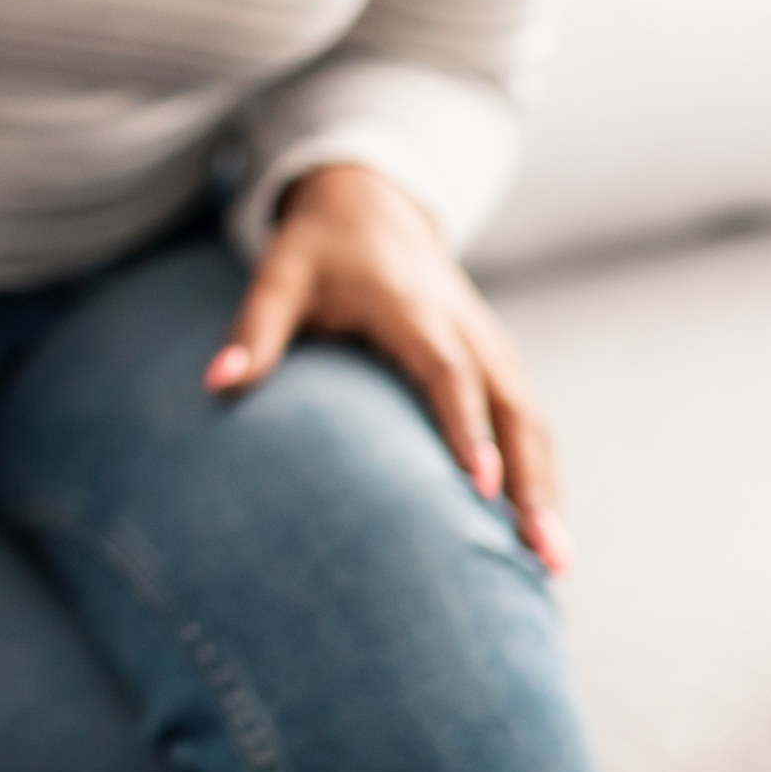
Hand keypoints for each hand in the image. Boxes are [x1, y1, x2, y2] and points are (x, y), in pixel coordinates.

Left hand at [205, 163, 571, 575]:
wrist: (374, 206)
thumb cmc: (320, 248)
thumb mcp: (279, 275)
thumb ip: (254, 330)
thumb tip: (215, 386)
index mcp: (415, 309)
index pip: (449, 374)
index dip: (467, 429)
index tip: (483, 487)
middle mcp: (467, 331)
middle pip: (514, 412)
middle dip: (534, 485)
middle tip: (548, 559)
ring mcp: (492, 348)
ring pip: (533, 425)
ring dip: (548, 493)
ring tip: (555, 565)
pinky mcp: (498, 364)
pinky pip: (528, 425)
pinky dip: (541, 476)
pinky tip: (540, 534)